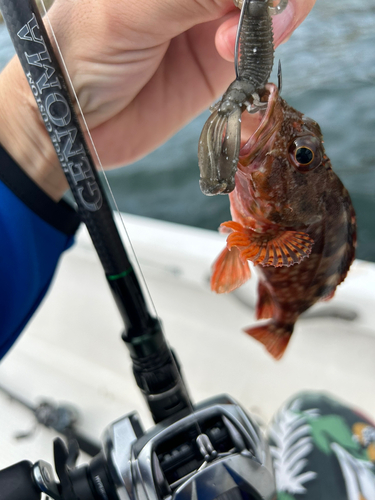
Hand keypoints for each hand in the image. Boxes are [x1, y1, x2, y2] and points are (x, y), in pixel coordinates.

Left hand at [0, 0, 315, 199]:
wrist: (77, 122)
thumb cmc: (83, 54)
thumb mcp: (132, 10)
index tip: (251, 1)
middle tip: (255, 20)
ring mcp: (211, 24)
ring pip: (272, 9)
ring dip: (274, 21)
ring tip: (227, 47)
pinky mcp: (219, 66)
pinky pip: (260, 51)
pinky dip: (263, 52)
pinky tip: (235, 60)